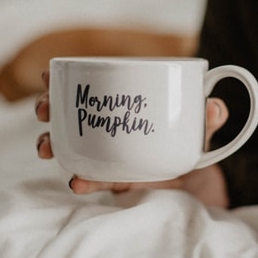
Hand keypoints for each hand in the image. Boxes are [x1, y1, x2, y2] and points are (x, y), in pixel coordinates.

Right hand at [35, 69, 230, 206]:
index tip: (48, 74)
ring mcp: (110, 157)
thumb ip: (210, 116)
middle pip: (71, 116)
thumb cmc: (194, 142)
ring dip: (54, 145)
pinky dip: (86, 180)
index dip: (65, 81)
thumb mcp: (202, 125)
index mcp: (123, 107)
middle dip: (50, 110)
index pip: (90, 88)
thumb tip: (214, 107)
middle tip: (43, 108)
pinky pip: (98, 180)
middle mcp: (110, 130)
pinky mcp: (119, 182)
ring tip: (47, 147)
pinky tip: (76, 181)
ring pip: (73, 148)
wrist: (205, 182)